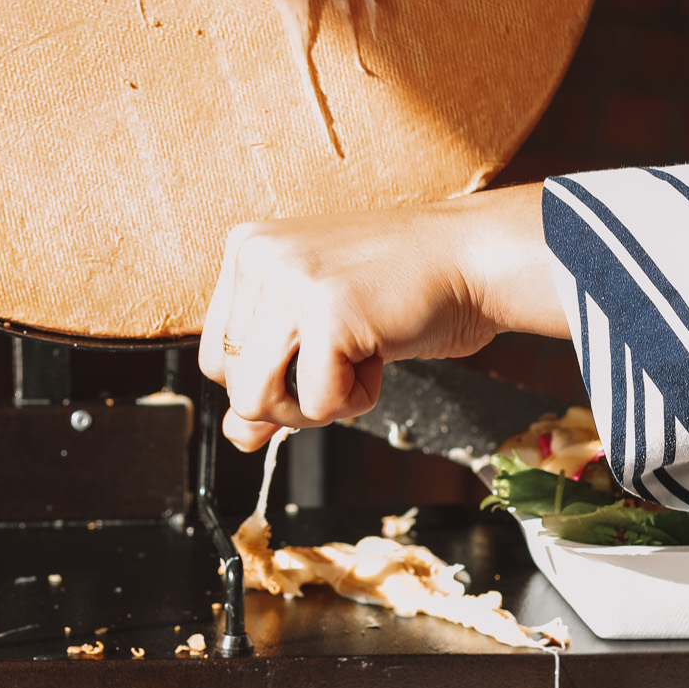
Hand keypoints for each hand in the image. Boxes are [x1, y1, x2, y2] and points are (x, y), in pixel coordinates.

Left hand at [198, 184, 566, 451]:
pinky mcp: (325, 310)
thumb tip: (238, 437)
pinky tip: (381, 350)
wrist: (474, 259)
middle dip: (292, 396)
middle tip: (343, 358)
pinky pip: (315, 403)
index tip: (311, 359)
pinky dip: (357, 399)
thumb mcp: (321, 328)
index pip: (214, 356)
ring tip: (356, 360)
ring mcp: (288, 279)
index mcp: (248, 250)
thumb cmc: (406, 289)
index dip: (264, 380)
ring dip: (317, 404)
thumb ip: (274, 376)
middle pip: (231, 383)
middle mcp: (257, 257)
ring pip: (256, 400)